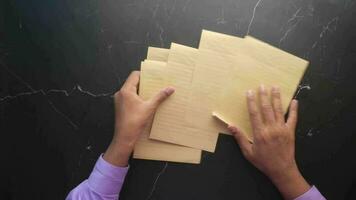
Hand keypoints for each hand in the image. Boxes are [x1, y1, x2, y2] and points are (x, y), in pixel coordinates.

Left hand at [104, 71, 174, 166]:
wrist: (124, 137)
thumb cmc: (134, 122)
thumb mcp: (150, 108)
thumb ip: (160, 96)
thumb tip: (170, 88)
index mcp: (126, 90)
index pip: (134, 75)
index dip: (144, 74)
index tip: (153, 76)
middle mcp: (120, 93)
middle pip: (132, 82)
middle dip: (144, 83)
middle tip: (154, 84)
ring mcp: (119, 100)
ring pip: (130, 90)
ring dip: (140, 91)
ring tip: (151, 93)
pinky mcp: (120, 107)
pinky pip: (128, 97)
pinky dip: (136, 97)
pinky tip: (144, 103)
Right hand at [228, 85, 309, 199]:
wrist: (282, 170)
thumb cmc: (263, 162)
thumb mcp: (248, 152)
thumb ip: (240, 138)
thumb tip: (230, 126)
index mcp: (259, 133)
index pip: (254, 113)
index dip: (251, 102)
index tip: (250, 92)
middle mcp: (271, 129)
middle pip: (267, 108)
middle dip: (264, 96)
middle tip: (262, 85)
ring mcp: (282, 129)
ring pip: (279, 110)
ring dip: (277, 98)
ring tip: (275, 87)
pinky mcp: (290, 131)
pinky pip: (293, 118)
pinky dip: (294, 109)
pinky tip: (294, 101)